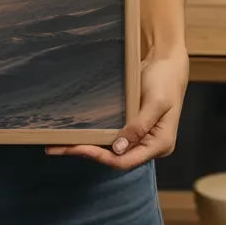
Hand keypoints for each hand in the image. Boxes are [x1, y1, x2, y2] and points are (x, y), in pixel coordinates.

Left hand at [45, 45, 188, 169]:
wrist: (168, 63)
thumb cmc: (165, 80)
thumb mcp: (155, 102)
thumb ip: (139, 126)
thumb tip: (118, 148)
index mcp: (160, 145)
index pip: (125, 161)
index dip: (100, 156)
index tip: (77, 148)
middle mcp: (150, 146)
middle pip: (115, 158)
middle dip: (87, 153)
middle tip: (57, 148)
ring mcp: (141, 137)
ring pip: (112, 150)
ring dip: (89, 146)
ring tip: (61, 144)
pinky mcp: (134, 127)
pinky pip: (113, 137)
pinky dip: (97, 137)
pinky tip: (79, 134)